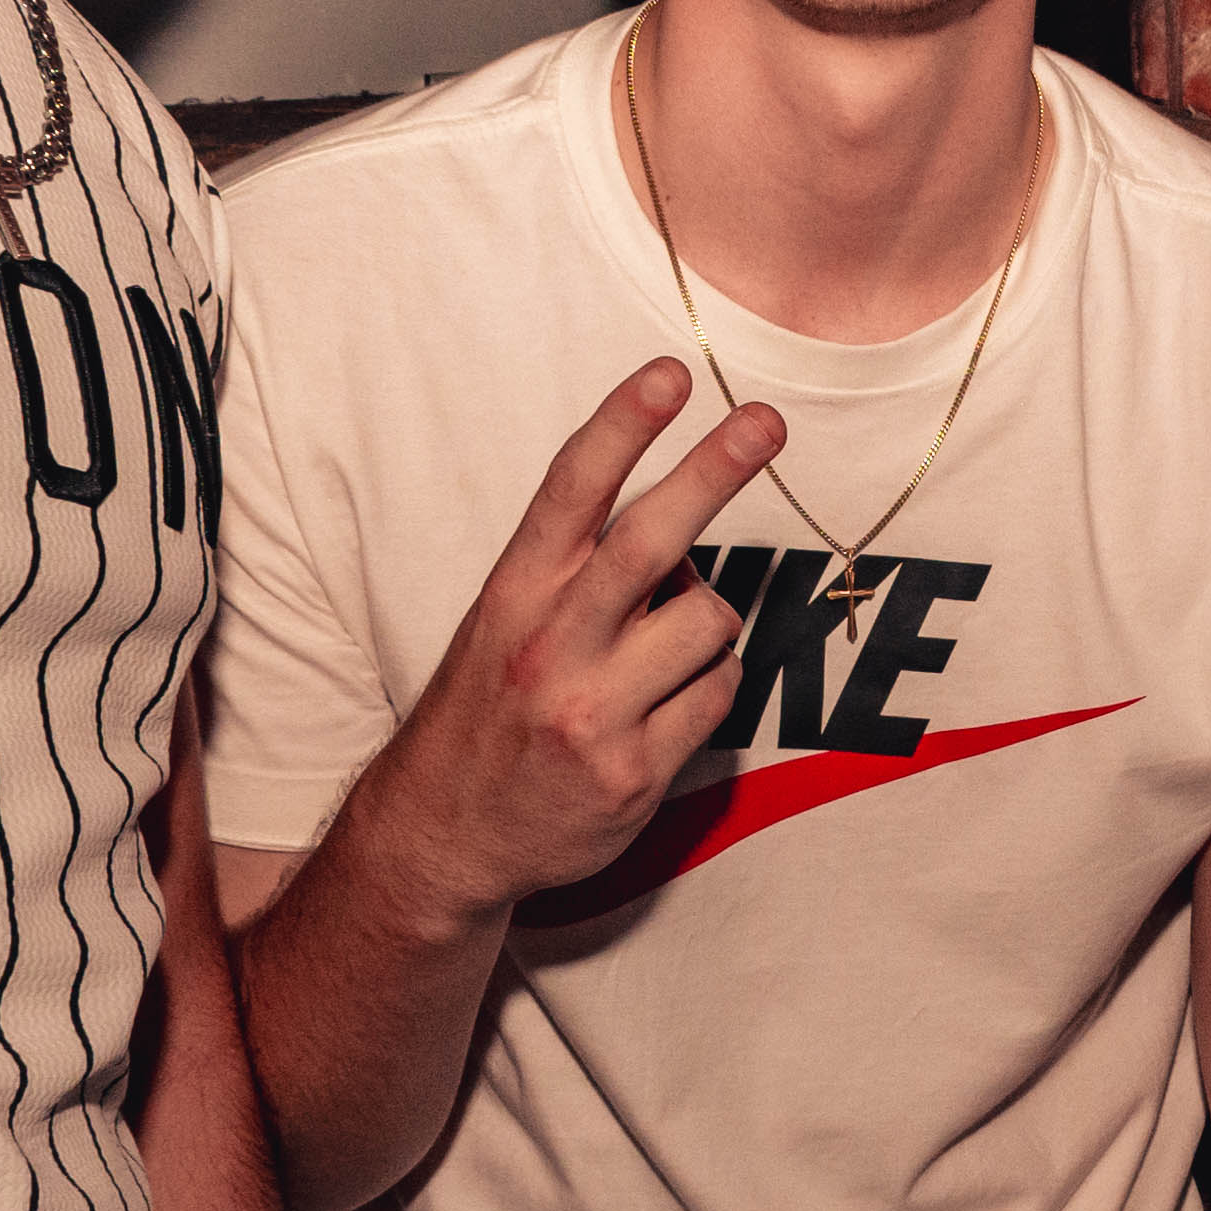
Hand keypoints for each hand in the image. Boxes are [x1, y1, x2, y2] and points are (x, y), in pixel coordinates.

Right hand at [358, 362, 787, 922]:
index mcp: (515, 594)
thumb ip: (584, 574)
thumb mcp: (508, 622)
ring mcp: (592, 714)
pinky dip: (706, 688)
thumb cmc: (492, 706)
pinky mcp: (632, 774)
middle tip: (767, 422)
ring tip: (659, 653)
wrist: (443, 836)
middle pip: (650, 540)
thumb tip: (684, 541)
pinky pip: (717, 697)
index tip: (668, 374)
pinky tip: (660, 710)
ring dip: (707, 624)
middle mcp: (551, 646)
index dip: (622, 427)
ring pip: (709, 623)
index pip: (571, 492)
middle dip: (715, 470)